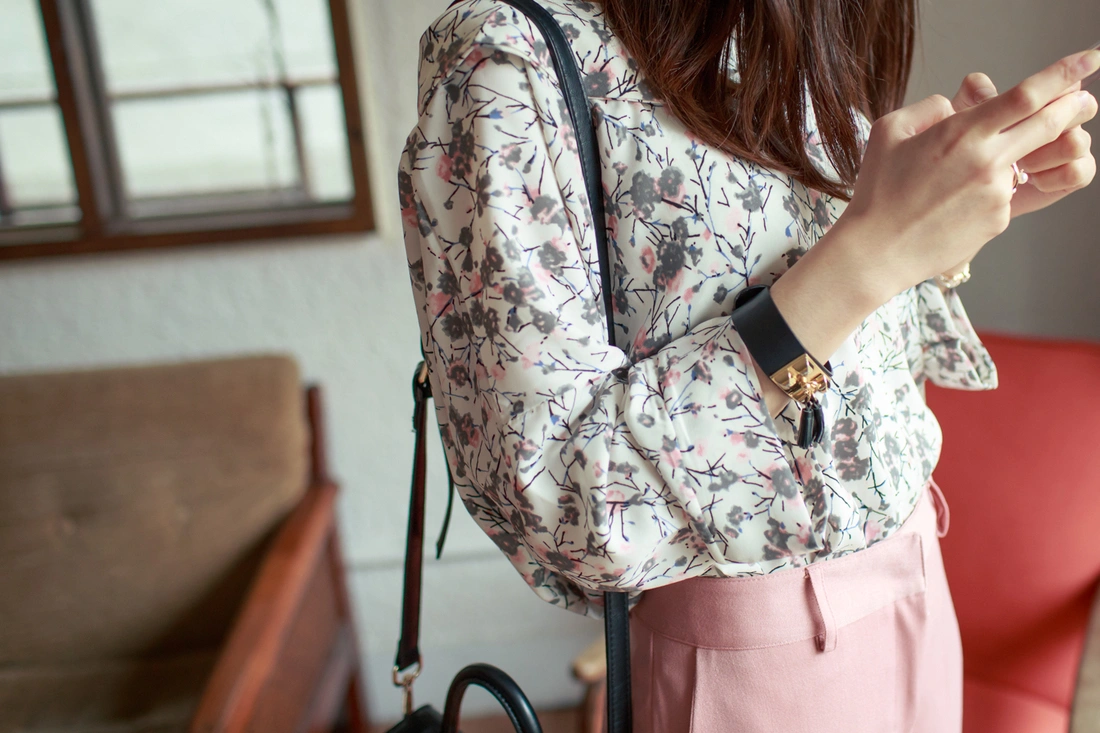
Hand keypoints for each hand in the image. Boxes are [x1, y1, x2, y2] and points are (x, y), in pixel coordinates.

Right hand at [838, 48, 1099, 300]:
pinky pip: (1008, 195)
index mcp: (961, 133)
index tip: (1089, 59)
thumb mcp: (888, 132)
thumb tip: (956, 107)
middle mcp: (987, 161)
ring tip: (986, 165)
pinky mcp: (999, 220)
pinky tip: (956, 202)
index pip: (1027, 95)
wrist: (877, 251)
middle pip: (1051, 124)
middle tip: (1085, 99)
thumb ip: (928, 108)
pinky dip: (992, 190)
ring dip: (1027, 157)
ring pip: (1030, 163)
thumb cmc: (877, 193)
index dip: (1064, 73)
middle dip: (1075, 106)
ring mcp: (998, 193)